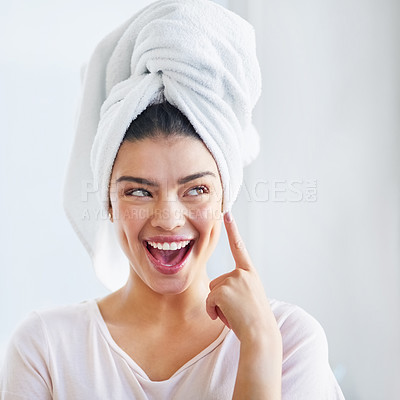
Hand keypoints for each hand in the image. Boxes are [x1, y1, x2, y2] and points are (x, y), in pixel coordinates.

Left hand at [206, 212, 279, 343]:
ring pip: (212, 292)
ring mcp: (233, 280)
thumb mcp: (249, 298)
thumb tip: (216, 290)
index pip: (239, 248)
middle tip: (237, 311)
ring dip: (218, 306)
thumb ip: (237, 287)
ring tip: (235, 315)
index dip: (233, 230)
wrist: (261, 335)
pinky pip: (208, 302)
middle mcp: (242, 273)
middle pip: (216, 282)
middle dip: (220, 298)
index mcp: (250, 273)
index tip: (226, 213)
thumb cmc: (254, 321)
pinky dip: (213, 312)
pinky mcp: (223, 290)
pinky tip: (226, 318)